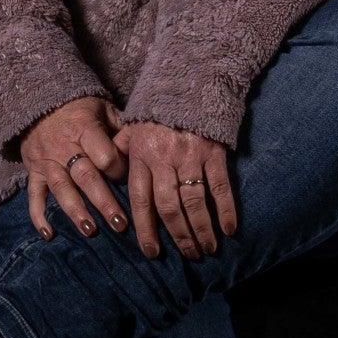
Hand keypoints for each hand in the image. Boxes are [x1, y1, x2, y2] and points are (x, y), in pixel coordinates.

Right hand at [18, 95, 129, 239]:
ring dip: (76, 211)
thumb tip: (142, 150)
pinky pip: (34, 195)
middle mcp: (63, 146)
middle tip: (120, 225)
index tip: (130, 180)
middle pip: (85, 177)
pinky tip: (49, 235)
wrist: (38, 101)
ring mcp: (46, 161)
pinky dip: (39, 216)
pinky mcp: (33, 171)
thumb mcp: (103, 108)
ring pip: (61, 189)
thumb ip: (122, 128)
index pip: (105, 155)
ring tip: (90, 231)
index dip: (119, 170)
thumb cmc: (80, 109)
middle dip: (103, 202)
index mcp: (84, 129)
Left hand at [113, 120, 237, 259]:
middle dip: (178, 236)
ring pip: (194, 202)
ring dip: (202, 230)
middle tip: (188, 256)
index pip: (140, 200)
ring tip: (207, 249)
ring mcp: (190, 157)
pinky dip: (225, 210)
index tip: (151, 252)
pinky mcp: (214, 152)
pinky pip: (220, 187)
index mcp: (141, 157)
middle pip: (168, 207)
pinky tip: (228, 230)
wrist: (188, 82)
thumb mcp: (131, 128)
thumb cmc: (157, 109)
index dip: (145, 229)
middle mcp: (164, 160)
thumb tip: (108, 175)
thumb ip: (120, 152)